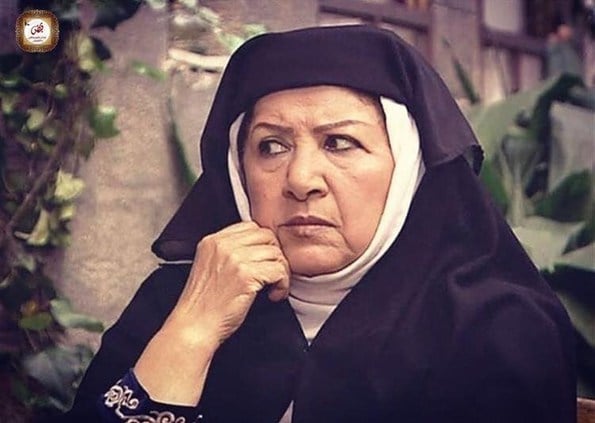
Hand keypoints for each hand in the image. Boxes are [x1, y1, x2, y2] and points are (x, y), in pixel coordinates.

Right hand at [166, 221, 289, 346]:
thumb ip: (228, 253)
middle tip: (273, 274)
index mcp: (212, 241)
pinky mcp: (246, 275)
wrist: (194, 327)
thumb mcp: (209, 267)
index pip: (251, 227)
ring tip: (273, 287)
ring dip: (281, 272)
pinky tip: (274, 295)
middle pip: (267, 237)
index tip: (265, 261)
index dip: (263, 245)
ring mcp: (235, 259)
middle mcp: (223, 245)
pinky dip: (282, 284)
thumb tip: (258, 250)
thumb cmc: (203, 305)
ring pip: (276, 254)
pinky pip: (279, 271)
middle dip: (275, 256)